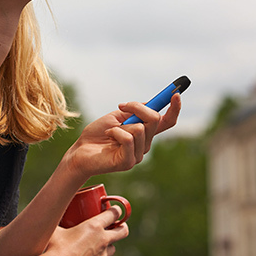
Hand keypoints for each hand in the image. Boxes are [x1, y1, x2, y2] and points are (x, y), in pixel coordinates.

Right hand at [42, 207, 129, 255]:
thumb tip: (49, 213)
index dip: (116, 210)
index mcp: (94, 226)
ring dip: (110, 243)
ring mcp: (101, 255)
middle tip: (114, 224)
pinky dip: (98, 255)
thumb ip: (56, 220)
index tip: (114, 209)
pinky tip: (87, 254)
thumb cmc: (54, 248)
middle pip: (123, 231)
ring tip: (99, 240)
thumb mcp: (55, 228)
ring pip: (114, 247)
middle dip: (121, 226)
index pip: (114, 214)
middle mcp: (102, 240)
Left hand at [64, 93, 180, 178]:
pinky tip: (108, 137)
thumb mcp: (116, 117)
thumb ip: (133, 112)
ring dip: (121, 125)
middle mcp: (144, 144)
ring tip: (109, 132)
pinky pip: (128, 139)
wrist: (79, 152)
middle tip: (121, 106)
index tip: (175, 93)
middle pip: (154, 119)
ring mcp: (137, 155)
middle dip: (137, 108)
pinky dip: (115, 132)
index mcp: (144, 133)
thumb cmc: (96, 135)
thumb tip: (150, 104)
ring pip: (140, 129)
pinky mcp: (128, 162)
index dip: (174, 108)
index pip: (166, 122)